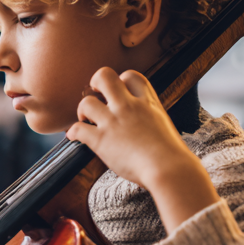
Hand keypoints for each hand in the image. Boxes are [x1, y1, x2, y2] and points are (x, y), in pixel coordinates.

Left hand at [67, 68, 218, 233]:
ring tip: (87, 121)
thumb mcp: (163, 124)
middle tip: (96, 96)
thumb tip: (140, 122)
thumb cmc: (171, 155)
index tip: (119, 93)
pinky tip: (75, 137)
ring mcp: (113, 121)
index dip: (121, 80)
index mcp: (147, 102)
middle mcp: (129, 106)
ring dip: (82, 112)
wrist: (169, 169)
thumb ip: (148, 116)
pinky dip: (72, 132)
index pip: (131, 75)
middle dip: (95, 83)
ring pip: (85, 102)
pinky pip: (77, 128)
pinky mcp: (101, 140)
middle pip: (104, 76)